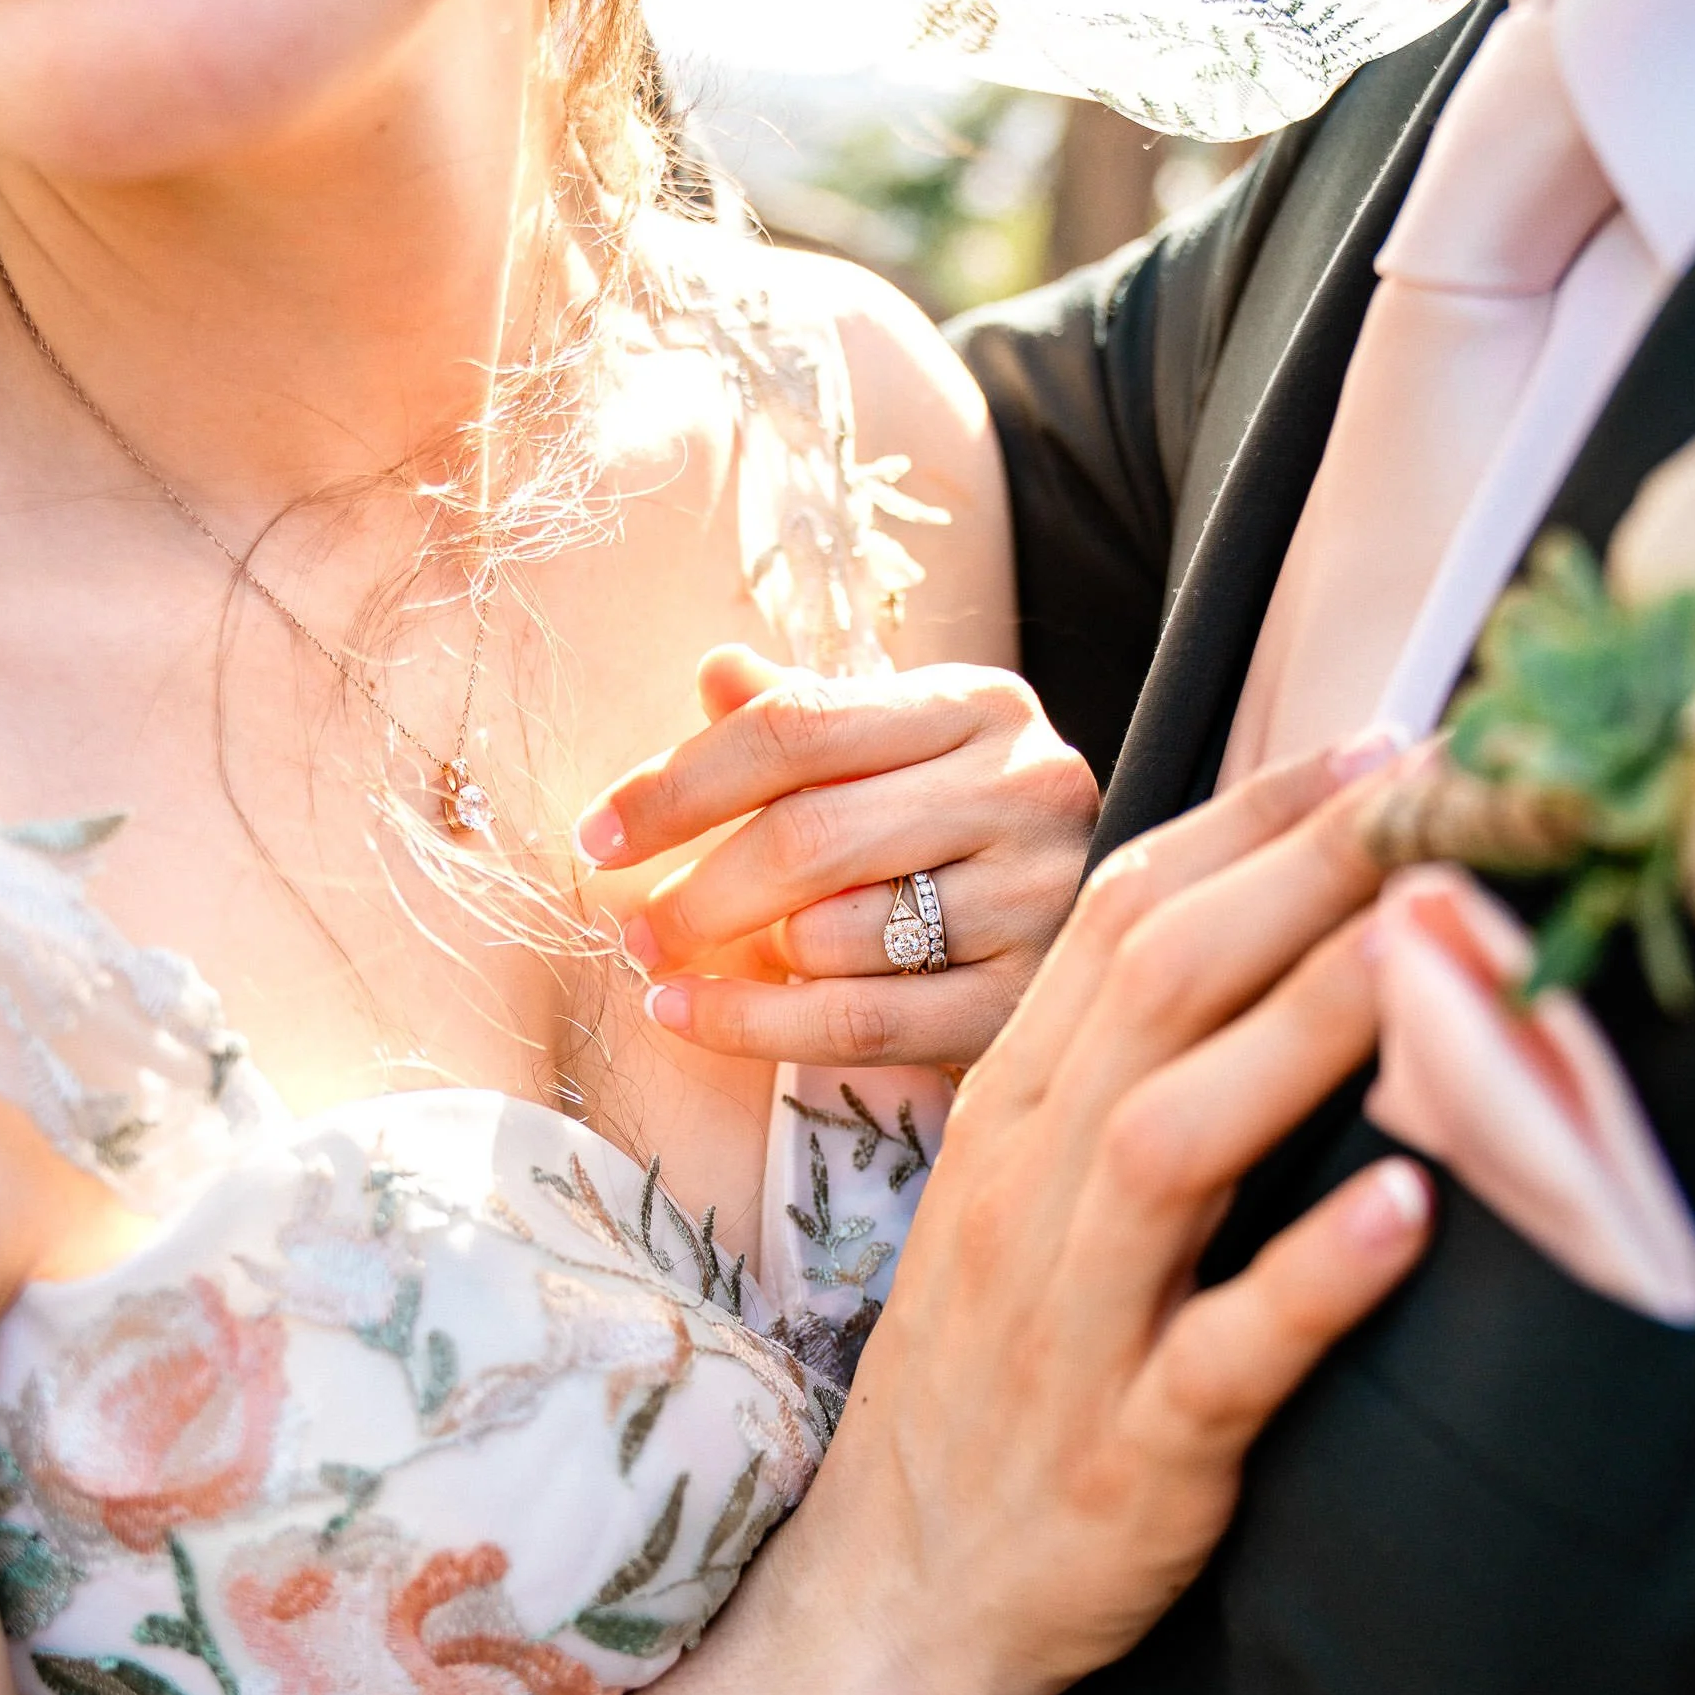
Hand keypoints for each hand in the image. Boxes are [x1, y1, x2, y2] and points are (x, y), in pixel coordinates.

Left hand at [574, 645, 1098, 1066]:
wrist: (1098, 939)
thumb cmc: (959, 840)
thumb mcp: (894, 758)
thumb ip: (804, 719)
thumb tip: (714, 671)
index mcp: (979, 703)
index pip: (797, 724)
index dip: (677, 782)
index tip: (596, 834)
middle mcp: (1027, 785)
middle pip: (808, 833)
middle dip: (692, 889)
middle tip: (630, 927)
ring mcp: (1039, 896)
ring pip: (833, 933)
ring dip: (739, 960)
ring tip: (687, 969)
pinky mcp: (1029, 1001)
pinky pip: (859, 1022)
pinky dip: (753, 1024)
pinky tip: (687, 1018)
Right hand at [770, 741, 1431, 1694]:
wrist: (892, 1597)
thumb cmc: (984, 1384)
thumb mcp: (1016, 1201)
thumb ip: (1109, 1073)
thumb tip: (1236, 939)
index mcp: (1006, 1120)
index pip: (1116, 926)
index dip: (1248, 826)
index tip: (1370, 750)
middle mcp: (1027, 1195)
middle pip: (1151, 994)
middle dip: (1297, 876)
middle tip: (1433, 789)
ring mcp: (1071, 1323)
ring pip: (1173, 1141)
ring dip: (1302, 1033)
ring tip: (1426, 948)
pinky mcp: (1128, 1454)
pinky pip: (1217, 1352)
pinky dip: (1308, 1277)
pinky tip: (1404, 1211)